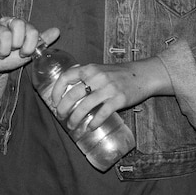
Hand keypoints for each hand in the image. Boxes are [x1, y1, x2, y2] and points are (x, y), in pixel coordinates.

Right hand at [0, 17, 59, 73]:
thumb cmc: (9, 56)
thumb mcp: (27, 50)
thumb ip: (41, 41)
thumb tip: (57, 30)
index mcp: (20, 25)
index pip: (31, 29)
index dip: (30, 44)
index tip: (25, 53)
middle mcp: (8, 22)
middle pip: (18, 23)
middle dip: (18, 43)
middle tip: (13, 51)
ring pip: (5, 34)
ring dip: (4, 51)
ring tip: (2, 54)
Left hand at [51, 57, 171, 129]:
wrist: (142, 75)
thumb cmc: (118, 73)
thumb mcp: (99, 68)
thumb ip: (85, 75)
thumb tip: (66, 84)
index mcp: (89, 68)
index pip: (66, 77)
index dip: (57, 90)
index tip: (54, 101)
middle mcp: (97, 77)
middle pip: (73, 95)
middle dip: (63, 108)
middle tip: (60, 116)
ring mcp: (108, 89)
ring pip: (85, 106)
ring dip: (75, 118)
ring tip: (72, 125)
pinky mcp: (119, 100)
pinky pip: (102, 113)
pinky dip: (94, 122)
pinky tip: (90, 127)